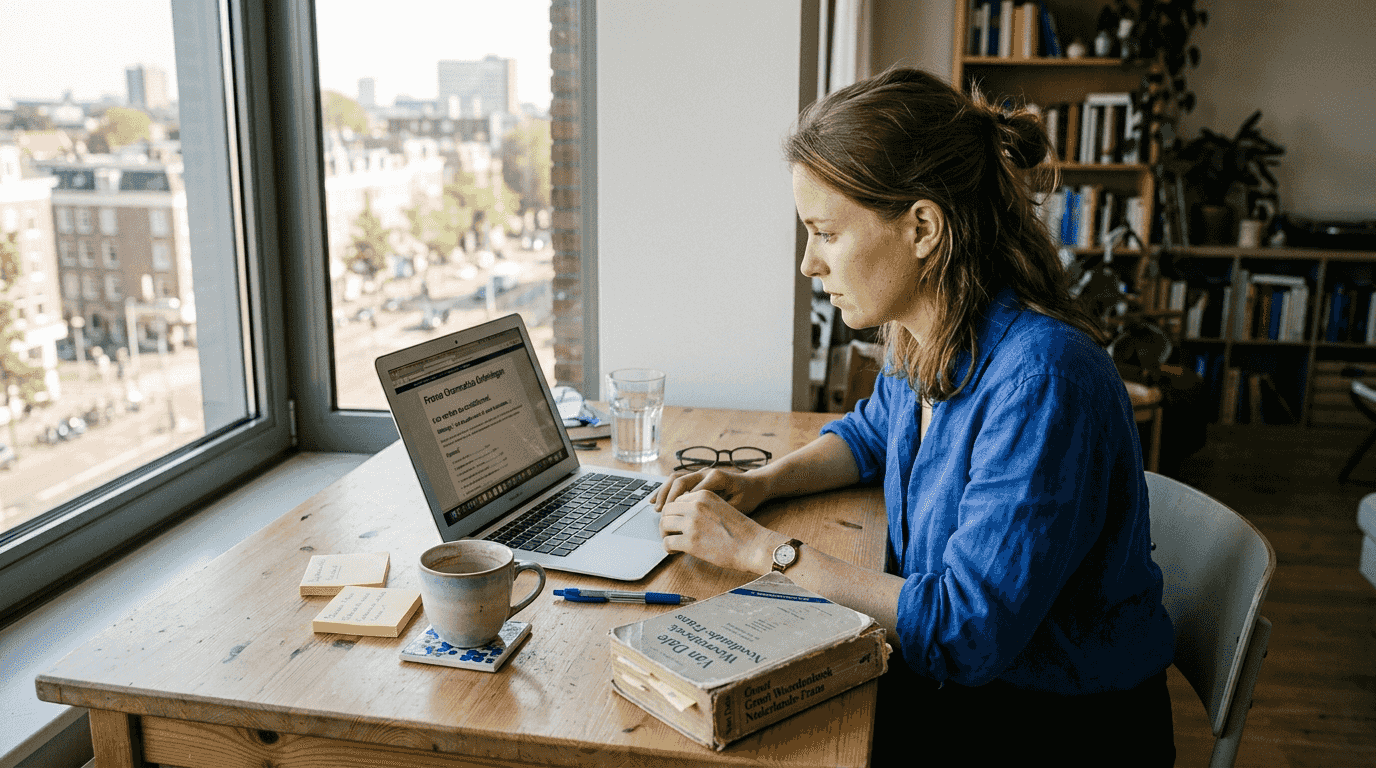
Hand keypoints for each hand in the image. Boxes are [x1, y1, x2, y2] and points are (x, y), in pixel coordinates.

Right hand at [651, 466, 768, 514]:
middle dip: (668, 498)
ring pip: (675, 479)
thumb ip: (720, 511)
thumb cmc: (747, 498)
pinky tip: (657, 500)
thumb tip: (699, 521)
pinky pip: (677, 481)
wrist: (753, 486)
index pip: (692, 490)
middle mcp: (706, 472)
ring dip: (664, 493)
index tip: (674, 521)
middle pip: (680, 481)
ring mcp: (700, 473)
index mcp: (716, 477)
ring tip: (656, 507)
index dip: (681, 505)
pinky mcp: (697, 477)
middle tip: (661, 514)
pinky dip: (666, 490)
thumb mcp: (738, 507)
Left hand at [659, 490, 779, 574]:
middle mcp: (695, 505)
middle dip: (666, 523)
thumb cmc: (741, 530)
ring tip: (672, 543)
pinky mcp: (691, 541)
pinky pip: (668, 542)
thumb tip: (683, 517)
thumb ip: (702, 508)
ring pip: (664, 524)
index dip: (674, 513)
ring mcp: (692, 523)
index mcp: (703, 494)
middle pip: (667, 510)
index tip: (676, 523)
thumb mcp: (720, 507)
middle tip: (670, 533)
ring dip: (665, 535)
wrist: (753, 545)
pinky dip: (668, 548)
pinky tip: (675, 552)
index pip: (676, 500)